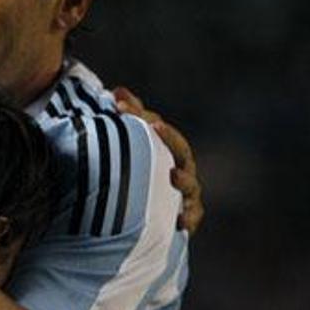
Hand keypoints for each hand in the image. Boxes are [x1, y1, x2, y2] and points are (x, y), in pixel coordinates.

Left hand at [113, 87, 203, 234]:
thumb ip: (128, 117)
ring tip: (173, 175)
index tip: (118, 105)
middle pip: (179, 149)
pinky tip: (180, 220)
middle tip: (154, 125)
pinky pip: (192, 217)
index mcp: (167, 147)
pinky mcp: (187, 217)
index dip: (138, 114)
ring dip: (183, 180)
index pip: (156, 126)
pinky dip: (189, 218)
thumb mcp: (130, 145)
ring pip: (190, 184)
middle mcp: (180, 166)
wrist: (142, 214)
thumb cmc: (139, 173)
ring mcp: (186, 192)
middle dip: (168, 137)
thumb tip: (116, 90)